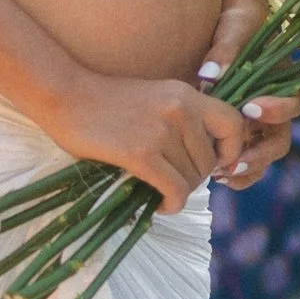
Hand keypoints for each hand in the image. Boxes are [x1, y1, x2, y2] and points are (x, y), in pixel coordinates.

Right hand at [46, 73, 248, 212]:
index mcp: (185, 94)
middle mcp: (180, 109)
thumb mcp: (155, 98)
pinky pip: (174, 190)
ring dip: (179, 193)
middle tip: (174, 182)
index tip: (214, 164)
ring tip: (162, 193)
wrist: (64, 96)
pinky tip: (158, 204)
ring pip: (192, 179)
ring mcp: (161, 131)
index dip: (231, 150)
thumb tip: (206, 161)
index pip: (234, 124)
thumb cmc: (105, 102)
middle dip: (196, 179)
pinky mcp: (141, 153)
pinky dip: (171, 204)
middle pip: (210, 161)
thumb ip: (181, 119)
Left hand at [197, 0, 294, 189]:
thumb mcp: (233, 25)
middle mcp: (274, 106)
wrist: (221, 21)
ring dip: (246, 168)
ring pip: (263, 155)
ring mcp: (257, 123)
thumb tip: (209, 76)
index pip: (291, 103)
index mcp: (283, 81)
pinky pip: (246, 160)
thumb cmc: (234, 20)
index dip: (276, 110)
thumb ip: (225, 48)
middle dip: (258, 154)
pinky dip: (236, 172)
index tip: (250, 109)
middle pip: (279, 140)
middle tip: (232, 160)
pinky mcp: (240, 132)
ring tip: (221, 174)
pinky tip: (217, 177)